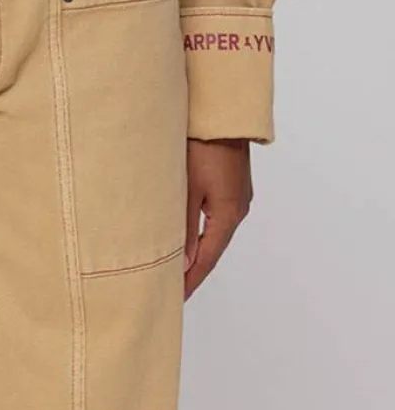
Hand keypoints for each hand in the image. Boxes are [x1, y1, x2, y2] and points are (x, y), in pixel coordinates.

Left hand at [183, 136, 252, 299]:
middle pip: (213, 247)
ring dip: (197, 248)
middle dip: (193, 268)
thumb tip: (181, 262)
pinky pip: (215, 215)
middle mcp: (237, 208)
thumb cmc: (205, 145)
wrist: (223, 112)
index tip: (175, 298)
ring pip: (214, 231)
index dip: (191, 280)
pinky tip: (187, 231)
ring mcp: (237, 195)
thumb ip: (184, 226)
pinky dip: (201, 229)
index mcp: (228, 214)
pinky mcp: (231, 183)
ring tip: (176, 265)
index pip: (208, 259)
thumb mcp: (189, 187)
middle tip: (172, 287)